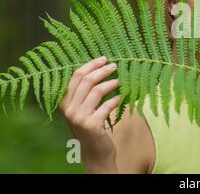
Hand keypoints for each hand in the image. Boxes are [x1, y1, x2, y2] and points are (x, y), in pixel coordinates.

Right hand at [59, 56, 120, 172]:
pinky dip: (116, 99)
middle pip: (86, 80)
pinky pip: (107, 105)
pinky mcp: (91, 124)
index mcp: (65, 101)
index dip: (91, 65)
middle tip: (114, 66)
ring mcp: (79, 117)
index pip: (76, 76)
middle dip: (102, 70)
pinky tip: (122, 97)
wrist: (95, 152)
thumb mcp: (85, 109)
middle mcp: (69, 108)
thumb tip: (103, 68)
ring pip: (97, 91)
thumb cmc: (93, 127)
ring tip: (120, 81)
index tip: (104, 59)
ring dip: (111, 83)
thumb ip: (88, 93)